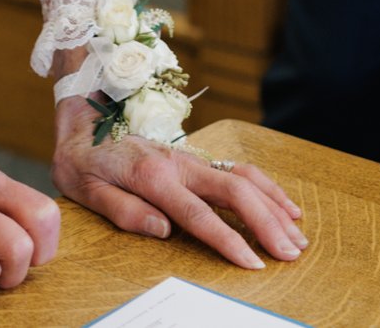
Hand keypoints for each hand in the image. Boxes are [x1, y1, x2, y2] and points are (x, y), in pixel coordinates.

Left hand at [51, 101, 305, 268]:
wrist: (84, 115)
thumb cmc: (82, 158)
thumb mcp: (86, 189)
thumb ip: (125, 211)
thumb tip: (164, 231)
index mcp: (152, 177)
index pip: (199, 215)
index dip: (229, 241)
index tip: (254, 263)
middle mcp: (179, 164)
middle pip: (235, 193)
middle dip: (267, 224)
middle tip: (290, 253)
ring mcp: (191, 158)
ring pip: (244, 178)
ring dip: (274, 206)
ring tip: (297, 235)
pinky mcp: (195, 158)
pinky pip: (240, 170)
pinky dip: (267, 187)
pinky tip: (285, 206)